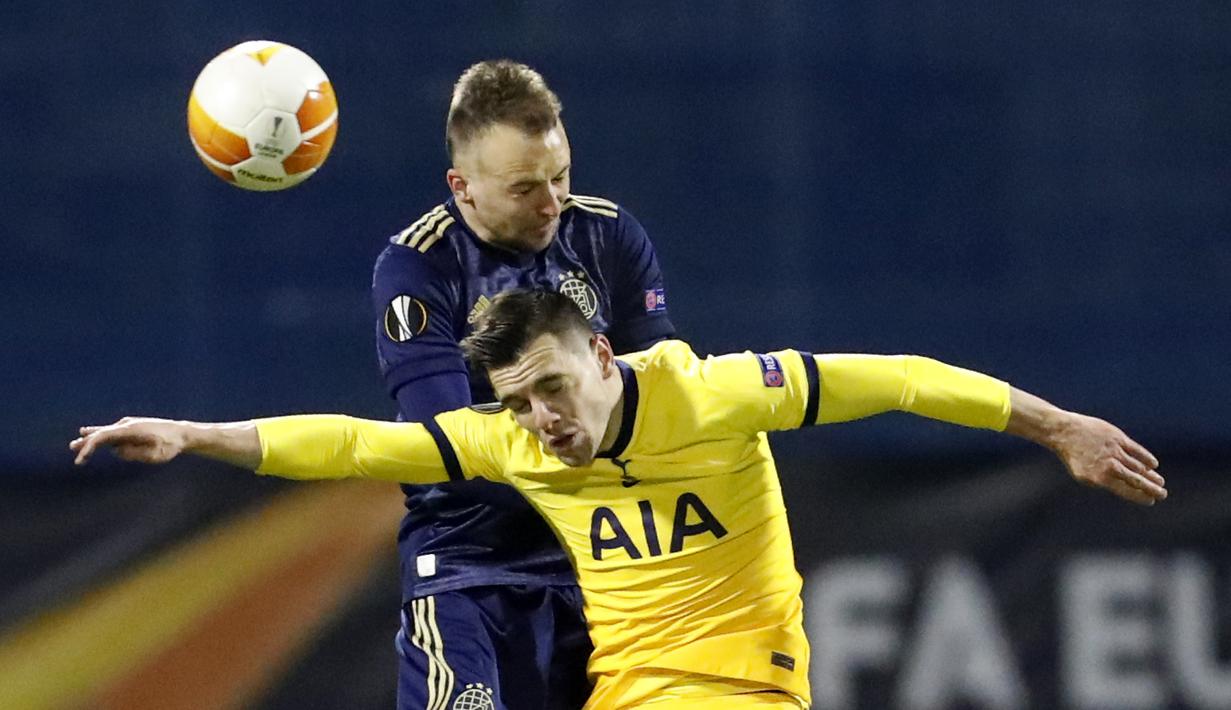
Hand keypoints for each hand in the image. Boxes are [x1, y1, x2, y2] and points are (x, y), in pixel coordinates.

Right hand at [70, 417, 189, 465]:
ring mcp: (130, 424)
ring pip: (106, 430)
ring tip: (79, 438)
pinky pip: (113, 431)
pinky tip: (90, 432)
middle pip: (101, 432)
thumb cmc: (170, 446)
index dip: (89, 448)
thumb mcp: (154, 455)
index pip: (103, 437)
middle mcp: (127, 424)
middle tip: (72, 448)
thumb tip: (116, 451)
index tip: (80, 460)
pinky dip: (101, 434)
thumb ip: (134, 454)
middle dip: (87, 442)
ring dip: (92, 436)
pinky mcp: (133, 426)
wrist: (182, 433)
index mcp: (130, 430)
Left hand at [1051, 412, 1165, 505]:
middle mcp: (1109, 465)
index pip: (1126, 490)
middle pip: (1136, 480)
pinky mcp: (1117, 438)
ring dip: (1151, 475)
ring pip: (1138, 466)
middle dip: (1151, 488)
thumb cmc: (1074, 456)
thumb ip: (1104, 481)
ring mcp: (1114, 451)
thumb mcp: (1084, 475)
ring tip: (1159, 481)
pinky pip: (1136, 450)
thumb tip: (1126, 487)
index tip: (1151, 501)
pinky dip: (1146, 457)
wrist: (1064, 432)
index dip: (1140, 496)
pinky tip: (1153, 465)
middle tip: (1163, 494)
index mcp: (1099, 478)